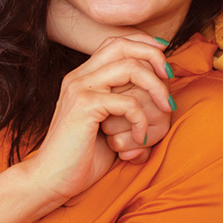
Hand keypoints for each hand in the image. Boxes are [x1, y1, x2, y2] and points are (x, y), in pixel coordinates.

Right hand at [20, 35, 174, 202]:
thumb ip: (128, 106)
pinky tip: (141, 138)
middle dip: (154, 57)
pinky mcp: (84, 106)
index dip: (145, 46)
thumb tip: (165, 98)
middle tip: (170, 79)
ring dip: (156, 87)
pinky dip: (142, 119)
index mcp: (83, 77)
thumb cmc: (83, 157)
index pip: (117, 43)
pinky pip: (127, 102)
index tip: (165, 66)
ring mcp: (79, 89)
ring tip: (167, 108)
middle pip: (123, 45)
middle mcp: (79, 76)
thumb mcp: (111, 126)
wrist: (52, 180)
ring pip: (130, 67)